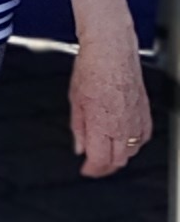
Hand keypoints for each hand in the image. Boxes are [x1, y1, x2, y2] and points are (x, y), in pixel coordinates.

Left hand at [69, 30, 152, 177]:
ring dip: (119, 156)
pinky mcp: (146, 112)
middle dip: (105, 167)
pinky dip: (134, 144)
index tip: (86, 170)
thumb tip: (79, 147)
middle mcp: (122, 125)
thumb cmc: (92, 69)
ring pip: (132, 151)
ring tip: (107, 154)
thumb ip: (78, 129)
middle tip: (94, 165)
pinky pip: (143, 137)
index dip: (92, 170)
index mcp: (101, 124)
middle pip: (118, 160)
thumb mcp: (75, 101)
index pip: (100, 160)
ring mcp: (136, 119)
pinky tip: (124, 140)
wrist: (112, 50)